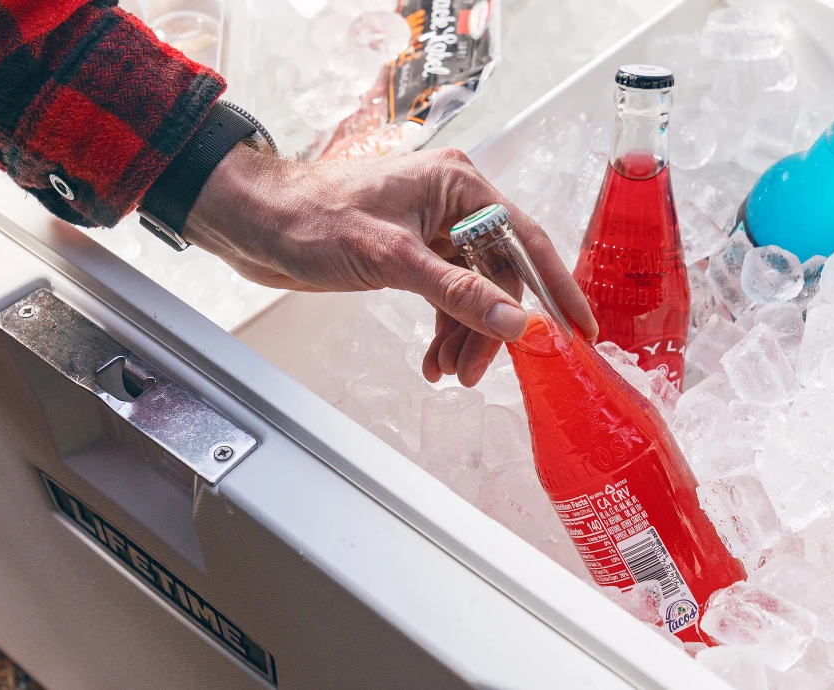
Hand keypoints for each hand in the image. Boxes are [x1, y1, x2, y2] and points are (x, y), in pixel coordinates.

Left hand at [184, 144, 596, 386]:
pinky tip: (433, 360)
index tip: (580, 329)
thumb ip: (457, 293)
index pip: (524, 240)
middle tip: (476, 372)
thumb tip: (516, 324)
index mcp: (458, 185)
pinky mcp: (411, 255)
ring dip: (464, 336)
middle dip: (490, 327)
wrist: (254, 222)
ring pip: (472, 292)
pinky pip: (446, 297)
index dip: (556, 287)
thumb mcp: (391, 257)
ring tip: (448, 372)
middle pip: (498, 275)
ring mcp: (431, 231)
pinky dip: (443, 330)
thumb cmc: (311, 218)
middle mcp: (452, 204)